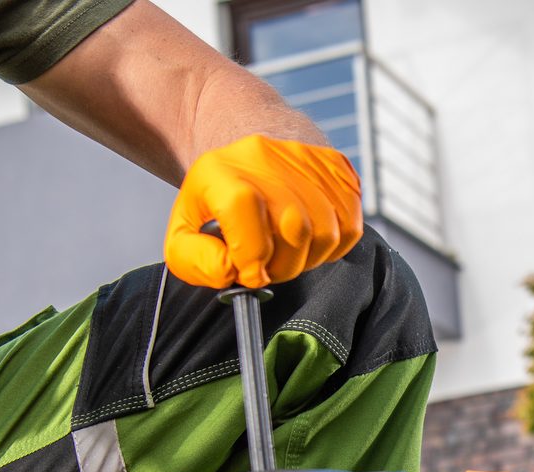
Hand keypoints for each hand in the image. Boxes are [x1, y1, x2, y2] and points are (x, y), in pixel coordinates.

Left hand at [164, 134, 363, 288]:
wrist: (244, 135)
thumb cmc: (218, 195)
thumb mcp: (183, 226)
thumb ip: (192, 259)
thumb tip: (231, 273)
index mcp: (221, 170)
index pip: (243, 207)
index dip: (251, 254)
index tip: (251, 274)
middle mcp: (267, 157)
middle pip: (294, 228)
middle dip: (283, 266)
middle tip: (269, 266)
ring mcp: (307, 159)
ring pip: (327, 232)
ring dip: (309, 258)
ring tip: (288, 251)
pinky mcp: (337, 165)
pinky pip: (351, 225)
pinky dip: (333, 245)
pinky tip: (310, 238)